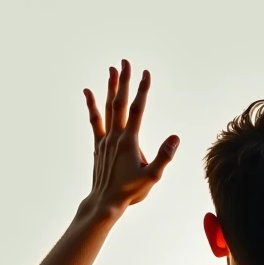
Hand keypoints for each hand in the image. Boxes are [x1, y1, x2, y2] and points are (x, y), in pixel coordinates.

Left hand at [83, 59, 178, 210]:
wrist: (105, 202)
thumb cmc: (130, 192)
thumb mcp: (152, 177)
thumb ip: (164, 156)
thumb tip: (175, 137)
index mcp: (129, 141)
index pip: (138, 110)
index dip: (142, 90)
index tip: (146, 73)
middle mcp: (115, 136)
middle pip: (120, 103)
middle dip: (124, 81)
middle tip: (125, 62)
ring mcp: (105, 139)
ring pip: (108, 108)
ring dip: (110, 88)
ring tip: (112, 70)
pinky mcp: (99, 145)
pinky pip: (95, 120)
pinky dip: (92, 105)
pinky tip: (88, 93)